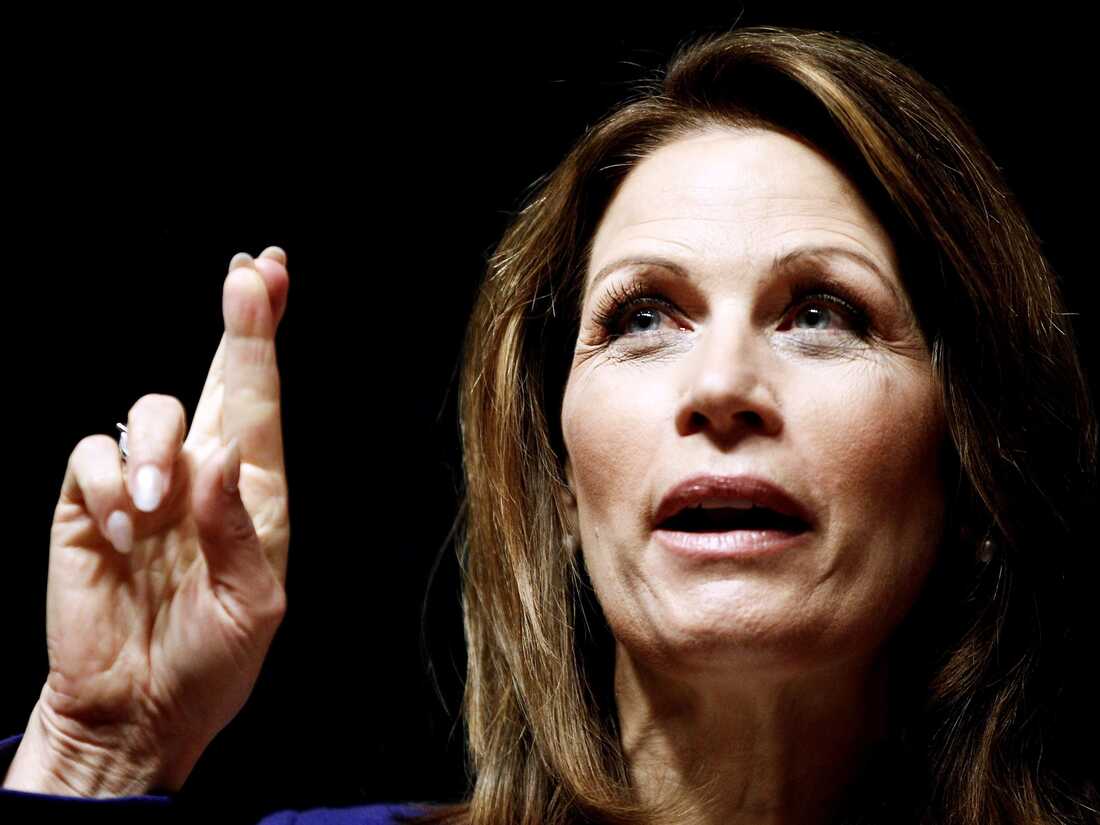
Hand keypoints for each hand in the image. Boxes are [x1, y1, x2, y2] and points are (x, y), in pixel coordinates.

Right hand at [4, 248, 290, 796]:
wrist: (137, 712)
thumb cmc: (210, 663)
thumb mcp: (251, 608)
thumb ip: (237, 531)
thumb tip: (222, 457)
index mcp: (252, 494)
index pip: (260, 402)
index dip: (264, 338)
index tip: (270, 274)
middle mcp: (201, 476)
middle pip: (217, 379)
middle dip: (238, 324)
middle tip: (250, 273)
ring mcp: (144, 486)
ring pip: (148, 411)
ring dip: (154, 450)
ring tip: (155, 511)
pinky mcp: (88, 504)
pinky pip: (92, 457)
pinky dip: (109, 486)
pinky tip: (121, 534)